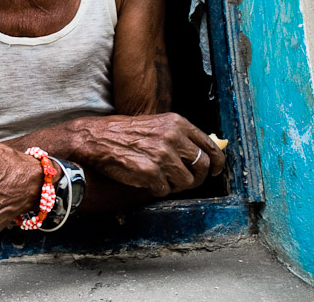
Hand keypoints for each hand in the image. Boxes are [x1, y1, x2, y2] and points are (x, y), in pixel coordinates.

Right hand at [82, 112, 225, 195]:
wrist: (97, 139)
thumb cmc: (125, 133)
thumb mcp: (157, 125)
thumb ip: (180, 137)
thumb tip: (203, 155)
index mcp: (177, 123)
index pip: (209, 146)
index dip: (217, 162)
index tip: (216, 171)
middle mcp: (173, 137)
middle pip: (203, 166)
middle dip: (197, 178)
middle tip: (185, 181)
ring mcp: (162, 155)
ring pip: (186, 182)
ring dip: (175, 185)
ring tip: (160, 177)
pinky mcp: (150, 172)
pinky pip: (165, 190)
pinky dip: (157, 189)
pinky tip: (146, 179)